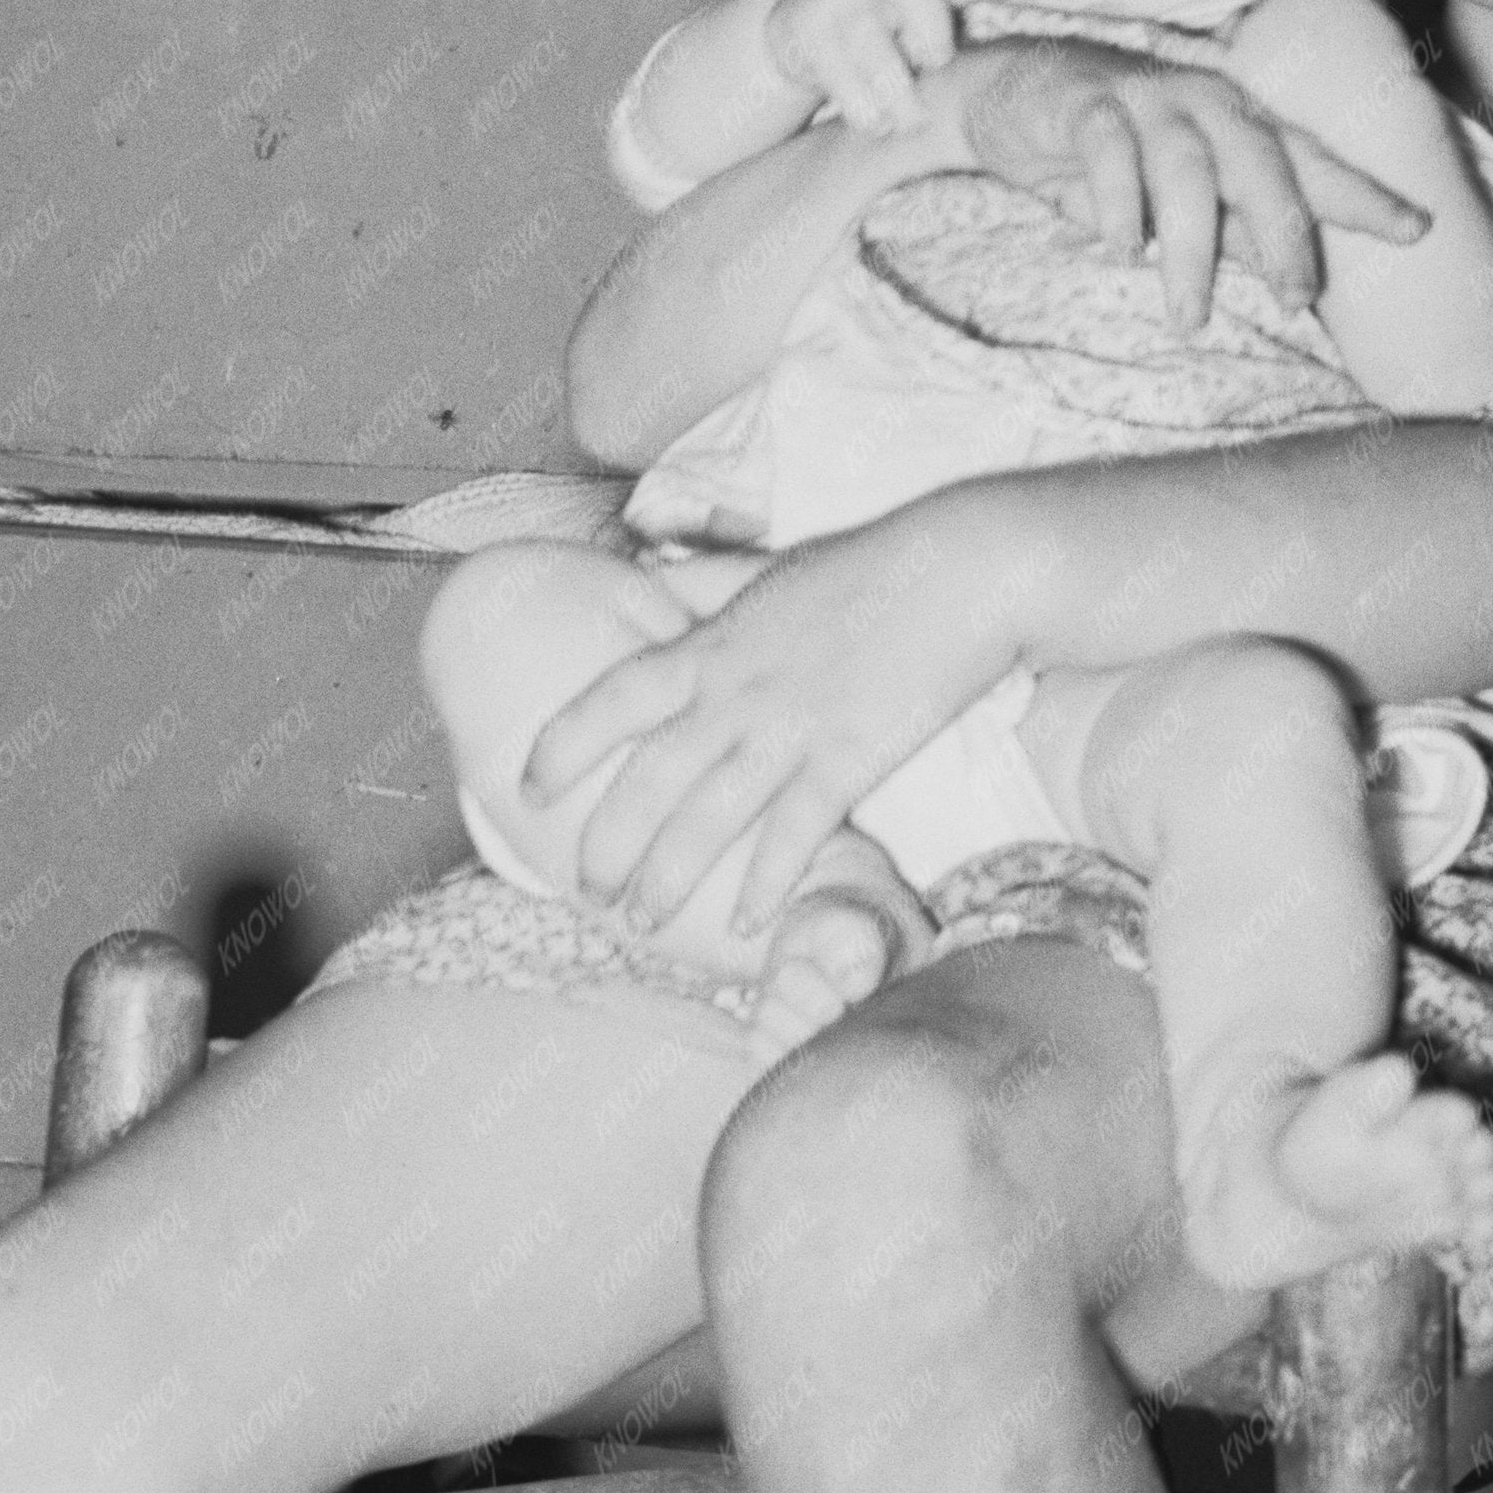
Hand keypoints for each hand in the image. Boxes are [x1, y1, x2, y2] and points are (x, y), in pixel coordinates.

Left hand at [519, 508, 1012, 949]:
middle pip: (650, 777)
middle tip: (584, 888)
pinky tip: (744, 926)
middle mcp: (738, 692)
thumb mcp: (767, 569)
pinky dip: (767, 883)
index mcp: (713, 643)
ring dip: (669, 878)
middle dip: (609, 841)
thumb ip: (701, 584)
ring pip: (710, 818)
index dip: (564, 742)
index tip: (530, 785)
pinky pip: (796, 834)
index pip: (615, 696)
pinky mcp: (851, 759)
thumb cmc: (867, 567)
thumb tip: (644, 574)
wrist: (962, 572)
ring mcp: (793, 729)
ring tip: (641, 921)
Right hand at [765, 0, 960, 131]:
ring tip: (909, 121)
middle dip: (926, 18)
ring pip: (867, 34)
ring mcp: (840, 0)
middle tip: (939, 60)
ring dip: (891, 83)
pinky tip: (874, 124)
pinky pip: (832, 66)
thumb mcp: (918, 36)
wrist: (795, 29)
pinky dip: (857, 102)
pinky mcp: (806, 30)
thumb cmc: (882, 43)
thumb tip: (1019, 91)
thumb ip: (955, 49)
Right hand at [944, 41, 1428, 330]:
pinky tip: (1119, 248)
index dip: (1364, 195)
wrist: (1011, 95)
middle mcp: (1205, 104)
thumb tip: (1294, 279)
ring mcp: (1145, 100)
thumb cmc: (1114, 154)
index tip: (1418, 228)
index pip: (1312, 160)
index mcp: (1240, 124)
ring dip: (1190, 247)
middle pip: (1261, 162)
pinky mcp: (1085, 105)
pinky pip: (1109, 151)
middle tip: (1296, 299)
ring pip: (1186, 168)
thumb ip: (1237, 228)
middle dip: (1285, 232)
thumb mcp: (1183, 197)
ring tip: (1187, 314)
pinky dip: (1117, 201)